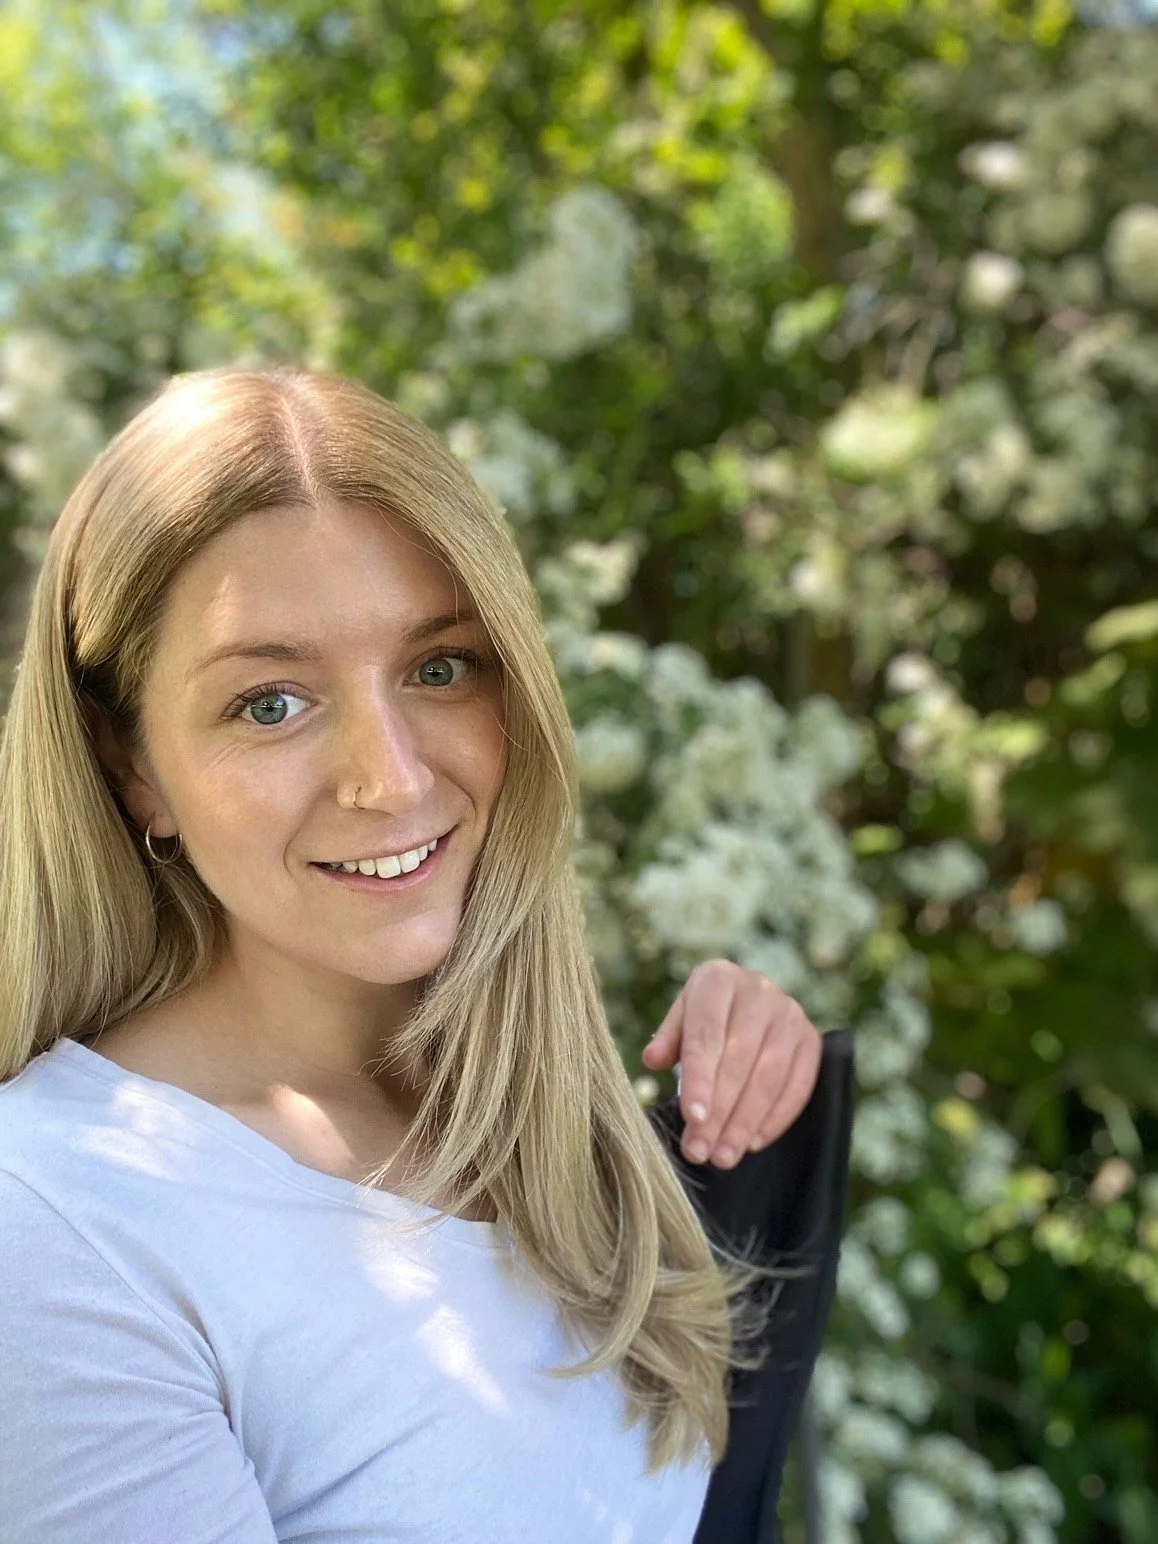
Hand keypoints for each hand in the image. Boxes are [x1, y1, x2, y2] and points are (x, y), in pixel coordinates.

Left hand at [641, 958, 821, 1168]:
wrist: (749, 1000)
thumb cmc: (706, 1017)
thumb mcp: (681, 1019)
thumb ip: (668, 1040)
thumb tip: (652, 1059)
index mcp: (718, 979)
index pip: (707, 1036)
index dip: (699, 1079)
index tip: (692, 1118)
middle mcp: (759, 991)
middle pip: (739, 1059)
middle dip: (719, 1111)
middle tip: (700, 1150)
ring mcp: (791, 1014)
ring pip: (770, 1076)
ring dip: (745, 1122)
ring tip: (722, 1156)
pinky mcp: (811, 1039)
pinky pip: (798, 1085)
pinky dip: (776, 1118)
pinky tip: (752, 1142)